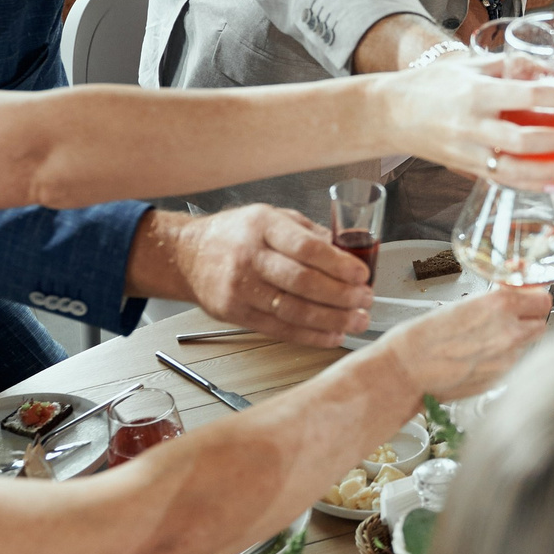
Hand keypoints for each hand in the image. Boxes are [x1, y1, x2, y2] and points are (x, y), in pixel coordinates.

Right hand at [154, 206, 372, 346]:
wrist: (187, 254)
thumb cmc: (234, 234)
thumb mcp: (271, 218)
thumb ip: (308, 234)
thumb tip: (348, 252)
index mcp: (263, 226)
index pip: (306, 248)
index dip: (339, 265)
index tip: (362, 275)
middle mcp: (249, 256)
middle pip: (303, 282)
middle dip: (341, 295)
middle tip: (365, 300)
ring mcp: (240, 288)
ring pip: (293, 310)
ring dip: (331, 319)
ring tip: (356, 320)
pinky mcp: (235, 313)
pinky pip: (279, 328)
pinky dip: (310, 335)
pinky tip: (332, 334)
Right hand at [377, 58, 553, 184]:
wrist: (391, 113)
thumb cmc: (432, 85)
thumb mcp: (469, 65)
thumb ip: (510, 66)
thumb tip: (553, 69)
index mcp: (475, 92)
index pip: (525, 94)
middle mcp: (471, 125)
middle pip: (520, 139)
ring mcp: (466, 152)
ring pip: (512, 170)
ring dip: (548, 172)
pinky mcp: (464, 168)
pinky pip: (502, 180)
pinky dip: (530, 184)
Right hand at [380, 285, 549, 401]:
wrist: (405, 372)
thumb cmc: (421, 337)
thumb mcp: (461, 305)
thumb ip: (494, 302)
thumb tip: (513, 297)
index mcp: (498, 306)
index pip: (542, 298)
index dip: (535, 297)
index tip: (528, 297)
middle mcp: (508, 333)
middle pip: (542, 322)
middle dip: (530, 318)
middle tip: (514, 316)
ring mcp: (506, 360)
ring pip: (528, 344)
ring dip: (517, 339)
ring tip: (488, 338)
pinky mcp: (499, 379)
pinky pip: (513, 363)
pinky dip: (503, 358)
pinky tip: (480, 355)